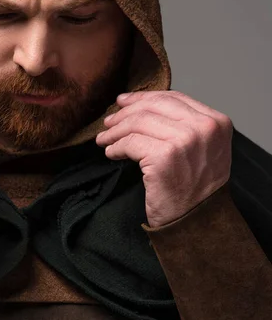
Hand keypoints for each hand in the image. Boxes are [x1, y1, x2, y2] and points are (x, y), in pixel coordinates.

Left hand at [95, 91, 232, 227]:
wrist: (197, 221)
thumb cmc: (195, 188)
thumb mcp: (202, 149)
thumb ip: (182, 125)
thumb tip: (141, 105)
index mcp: (216, 122)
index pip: (173, 98)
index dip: (143, 98)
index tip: (124, 102)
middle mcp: (203, 128)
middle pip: (153, 107)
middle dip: (125, 113)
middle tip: (108, 122)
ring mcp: (185, 141)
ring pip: (138, 123)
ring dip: (115, 131)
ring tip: (104, 139)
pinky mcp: (164, 157)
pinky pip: (130, 143)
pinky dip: (115, 147)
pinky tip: (111, 153)